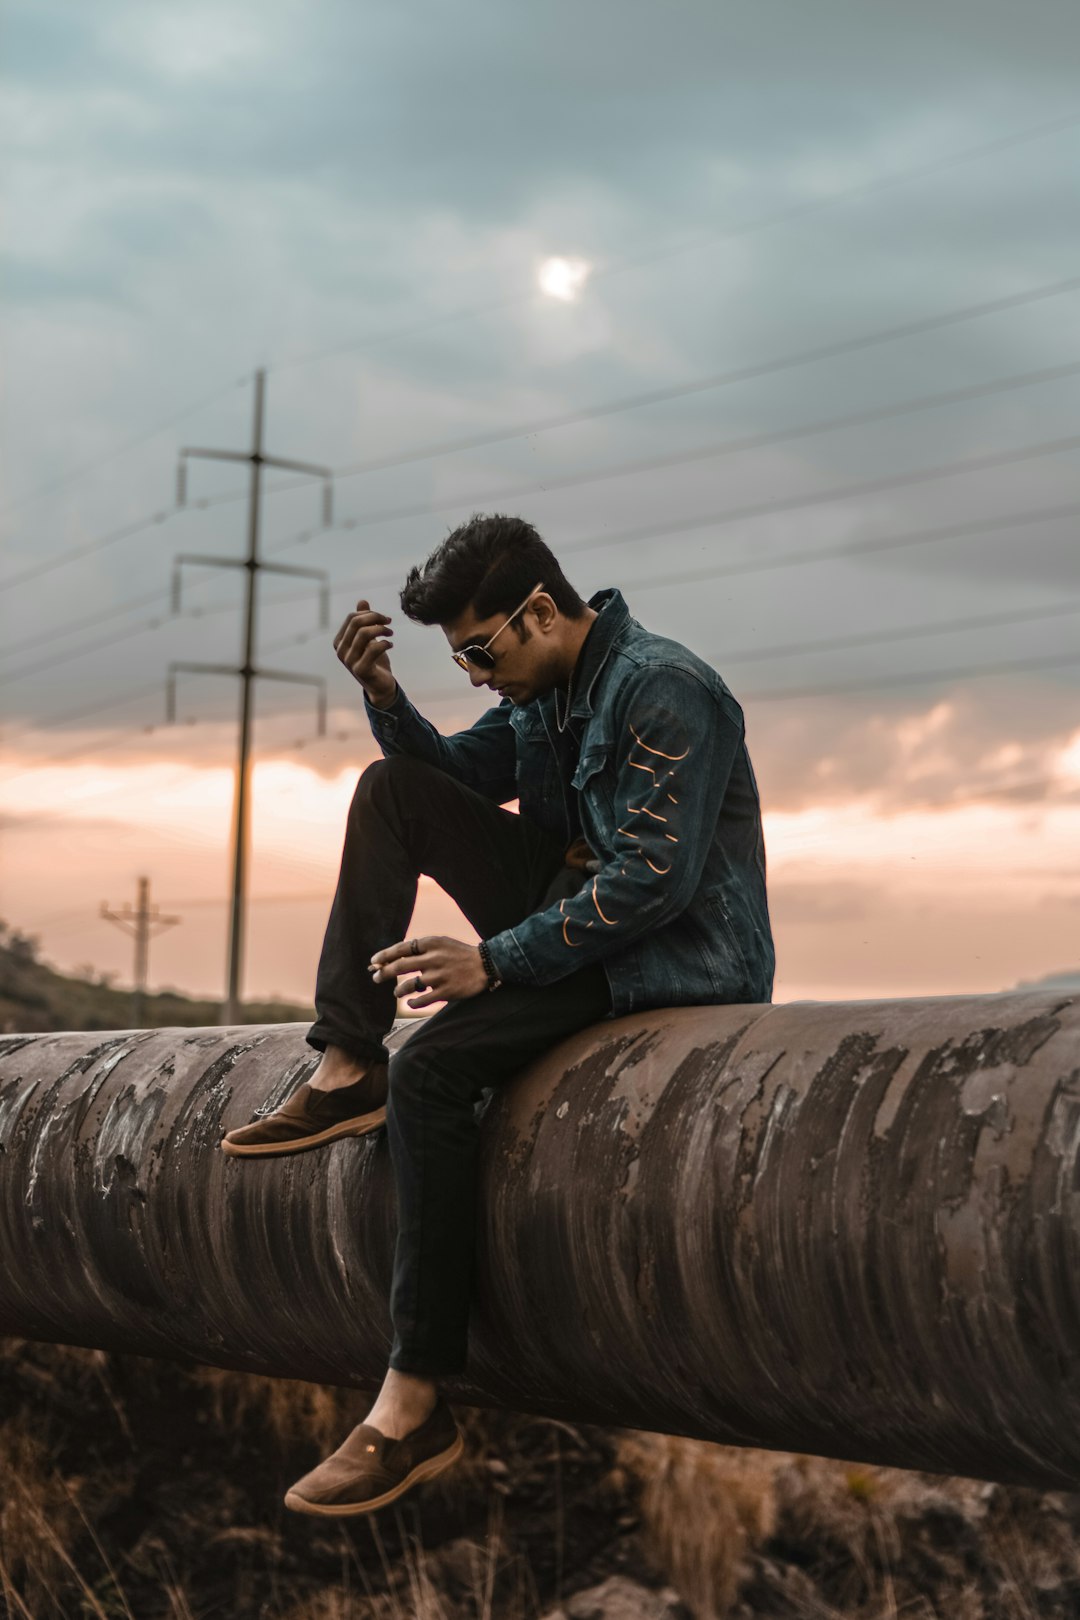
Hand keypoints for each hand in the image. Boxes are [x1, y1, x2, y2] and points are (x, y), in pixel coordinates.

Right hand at [334, 598, 396, 705]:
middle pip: (356, 623)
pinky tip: (391, 645)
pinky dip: (385, 643)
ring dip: (382, 629)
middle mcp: (341, 651)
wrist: (380, 686)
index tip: (384, 618)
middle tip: (389, 622)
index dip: (370, 614)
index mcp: (340, 641)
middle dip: (376, 618)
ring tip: (391, 633)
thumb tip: (362, 601)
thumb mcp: (369, 639)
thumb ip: (364, 621)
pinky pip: (373, 649)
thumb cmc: (374, 660)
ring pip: (364, 634)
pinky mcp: (360, 670)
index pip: (352, 618)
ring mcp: (349, 661)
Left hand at [369, 936, 488, 1008]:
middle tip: (375, 978)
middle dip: (384, 973)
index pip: (401, 948)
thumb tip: (395, 957)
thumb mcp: (441, 943)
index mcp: (431, 943)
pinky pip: (422, 999)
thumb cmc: (459, 954)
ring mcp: (439, 975)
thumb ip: (421, 948)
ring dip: (398, 990)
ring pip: (409, 985)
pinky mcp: (446, 991)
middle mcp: (433, 958)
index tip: (374, 961)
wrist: (485, 964)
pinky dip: (413, 1003)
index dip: (384, 955)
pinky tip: (410, 1003)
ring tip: (396, 992)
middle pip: (400, 966)